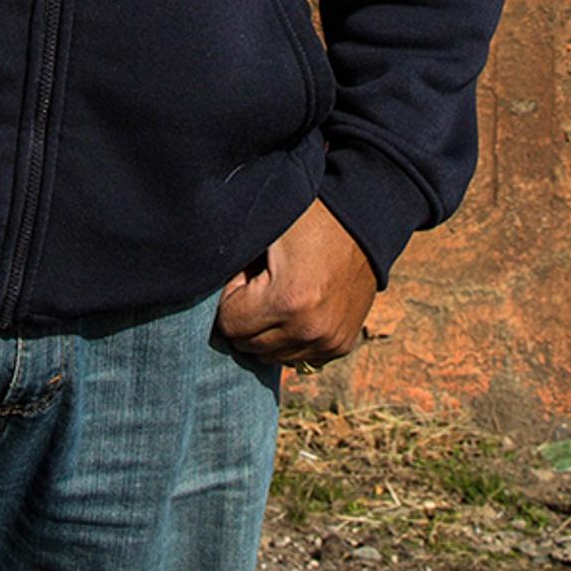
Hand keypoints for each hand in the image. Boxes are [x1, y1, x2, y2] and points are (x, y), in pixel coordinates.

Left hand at [215, 200, 375, 368]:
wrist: (365, 217)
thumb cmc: (308, 214)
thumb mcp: (263, 227)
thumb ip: (229, 261)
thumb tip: (205, 287)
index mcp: (289, 301)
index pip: (229, 324)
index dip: (231, 294)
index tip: (247, 270)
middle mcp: (311, 330)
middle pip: (248, 345)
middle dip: (246, 314)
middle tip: (262, 279)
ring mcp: (330, 341)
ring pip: (271, 356)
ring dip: (266, 329)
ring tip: (281, 290)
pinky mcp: (341, 344)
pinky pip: (298, 356)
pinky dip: (289, 337)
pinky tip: (297, 306)